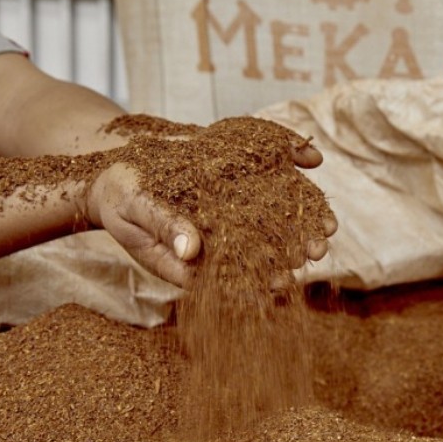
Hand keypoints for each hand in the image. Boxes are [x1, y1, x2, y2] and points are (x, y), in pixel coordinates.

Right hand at [82, 142, 336, 287]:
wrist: (114, 168)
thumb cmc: (118, 197)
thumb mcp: (134, 209)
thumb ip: (162, 228)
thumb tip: (191, 249)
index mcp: (191, 258)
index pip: (230, 276)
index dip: (258, 280)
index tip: (284, 281)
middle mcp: (216, 237)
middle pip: (259, 250)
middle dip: (289, 252)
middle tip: (317, 252)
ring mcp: (226, 210)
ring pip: (268, 218)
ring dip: (298, 220)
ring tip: (328, 226)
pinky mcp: (231, 182)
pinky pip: (263, 180)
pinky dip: (286, 169)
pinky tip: (310, 160)